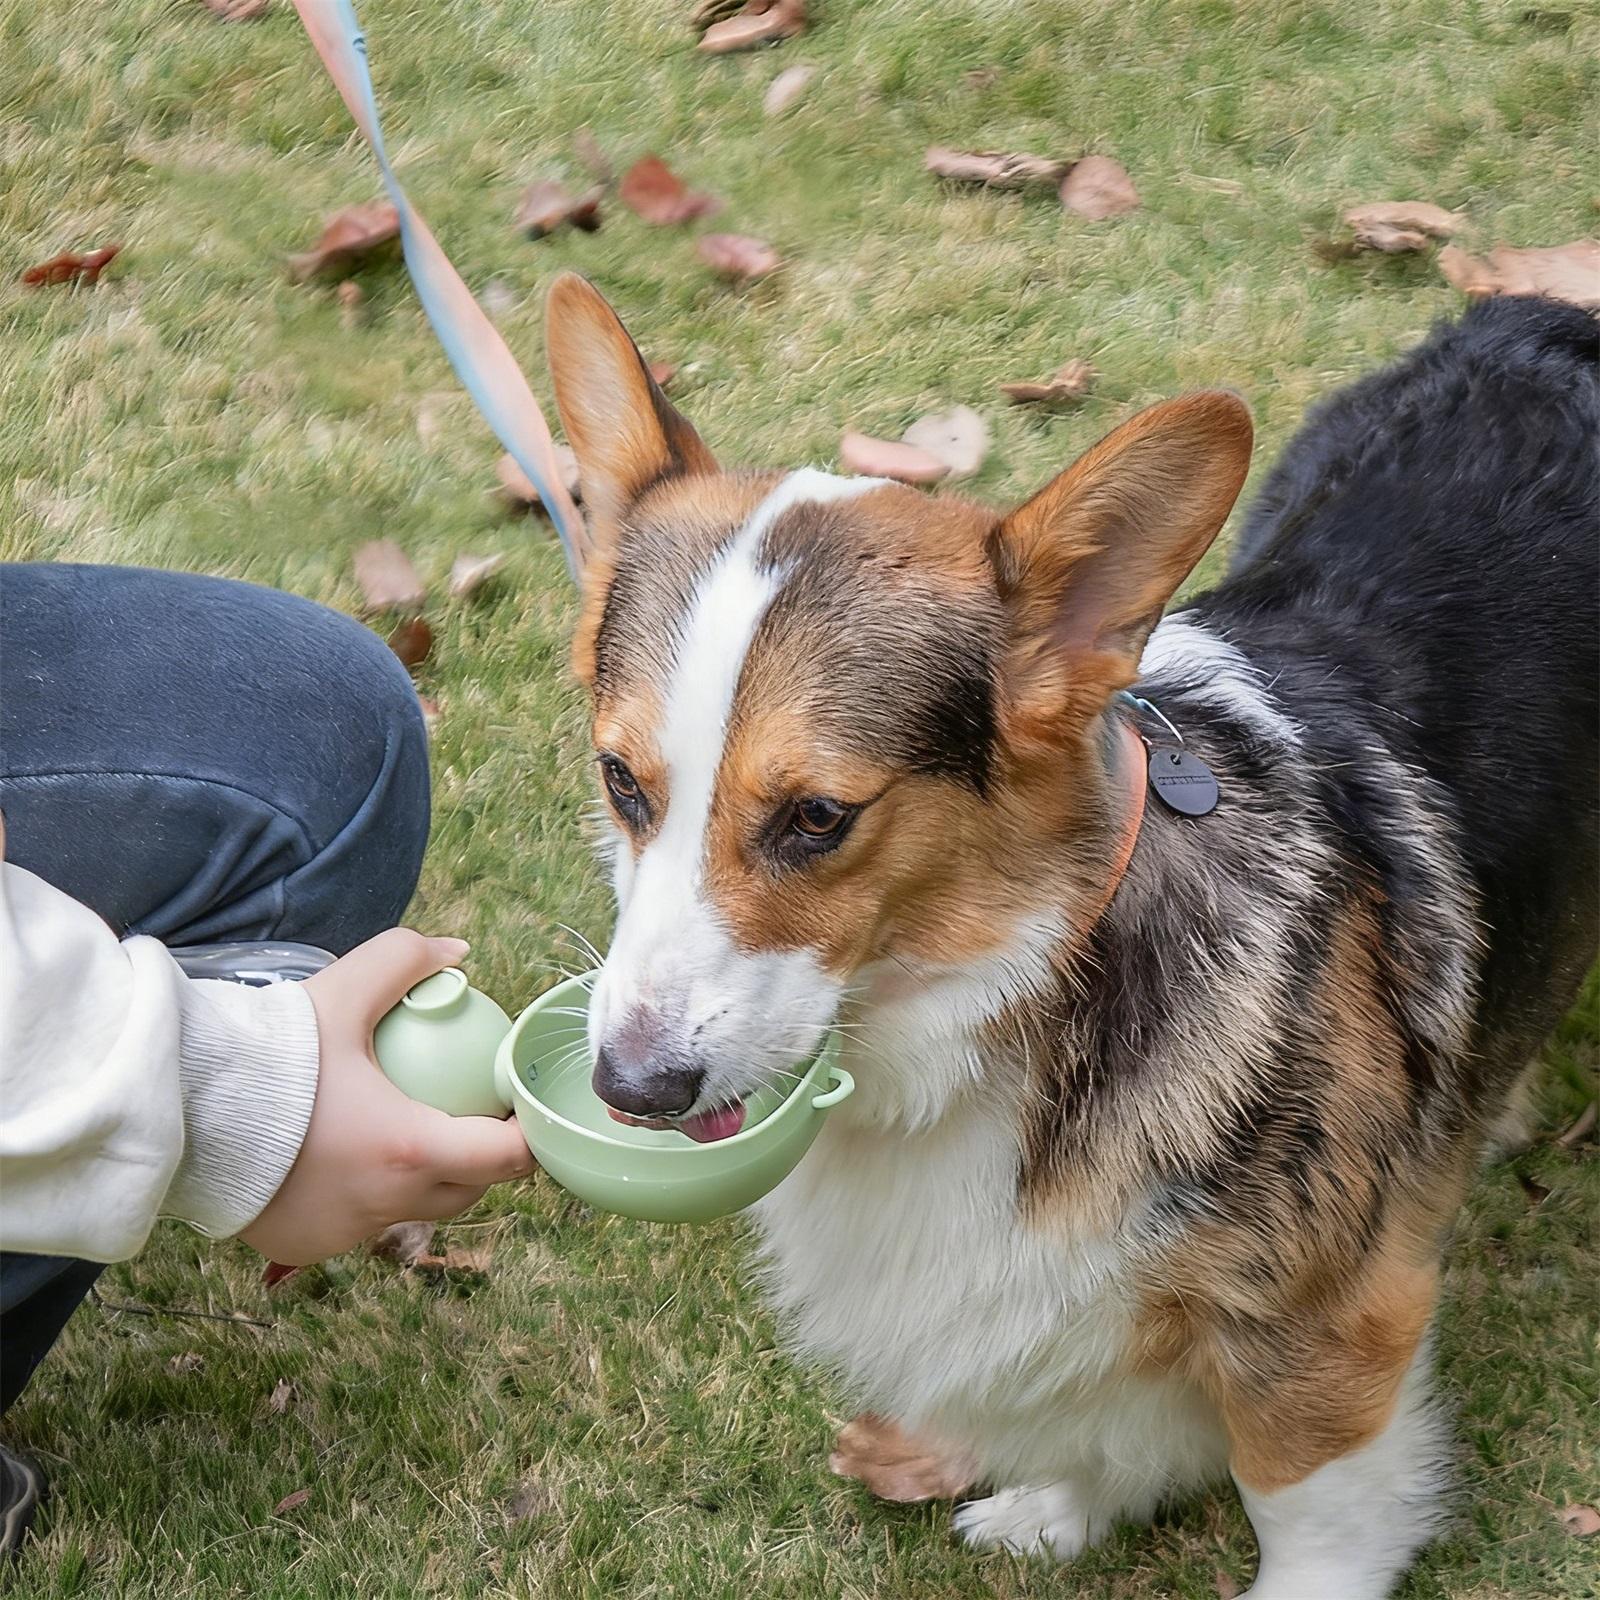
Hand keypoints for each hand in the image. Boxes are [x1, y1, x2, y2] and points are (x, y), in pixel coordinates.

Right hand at [239, 929, 532, 1265]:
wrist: (179, 1107)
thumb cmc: (269, 1053)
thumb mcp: (344, 991)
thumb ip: (406, 960)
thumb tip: (457, 953)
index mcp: (410, 1149)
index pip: (506, 1159)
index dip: (528, 1137)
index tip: (523, 1111)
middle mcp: (386, 1203)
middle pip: (466, 1190)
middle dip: (482, 1159)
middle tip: (472, 1113)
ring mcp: (345, 1234)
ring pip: (411, 1211)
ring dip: (423, 1180)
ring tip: (411, 1132)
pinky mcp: (305, 1247)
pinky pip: (355, 1224)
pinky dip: (363, 1196)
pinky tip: (347, 1159)